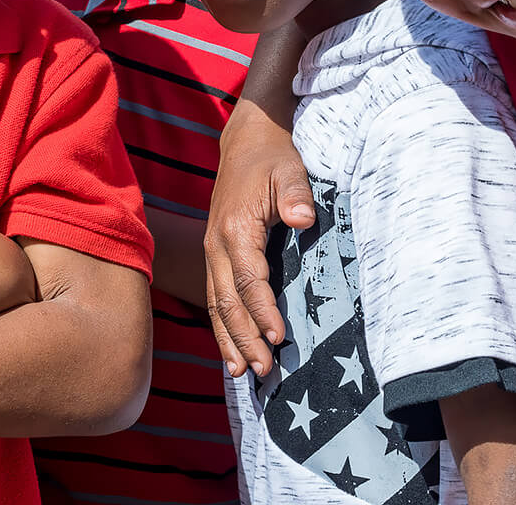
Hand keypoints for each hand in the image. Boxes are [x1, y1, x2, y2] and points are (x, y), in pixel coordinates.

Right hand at [206, 98, 313, 378]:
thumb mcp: (289, 169)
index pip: (250, 279)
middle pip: (228, 301)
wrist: (245, 141)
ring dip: (229, 340)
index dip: (263, 311)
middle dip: (245, 338)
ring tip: (243, 374)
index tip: (280, 337)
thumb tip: (302, 220)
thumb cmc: (271, 157)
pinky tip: (232, 351)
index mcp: (235, 228)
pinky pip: (215, 296)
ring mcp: (212, 251)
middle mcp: (217, 244)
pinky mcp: (216, 254)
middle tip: (265, 371)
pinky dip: (222, 326)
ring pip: (216, 304)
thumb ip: (296, 195)